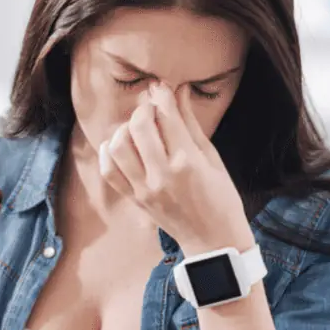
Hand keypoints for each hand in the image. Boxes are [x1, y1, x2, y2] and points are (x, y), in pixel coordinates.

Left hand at [99, 83, 253, 254]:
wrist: (213, 241)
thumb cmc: (221, 198)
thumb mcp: (213, 159)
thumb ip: (191, 124)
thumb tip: (178, 91)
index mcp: (188, 162)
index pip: (167, 117)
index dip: (162, 95)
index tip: (161, 87)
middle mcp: (163, 175)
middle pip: (139, 126)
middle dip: (144, 109)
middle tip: (152, 108)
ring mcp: (145, 189)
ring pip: (118, 146)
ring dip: (125, 130)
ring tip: (137, 130)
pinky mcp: (135, 200)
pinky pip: (108, 171)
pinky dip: (108, 153)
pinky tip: (120, 145)